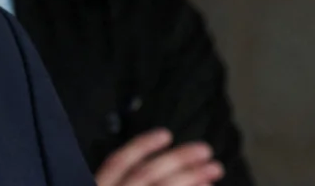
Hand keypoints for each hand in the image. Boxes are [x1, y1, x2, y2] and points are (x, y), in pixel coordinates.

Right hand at [96, 129, 223, 185]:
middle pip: (145, 174)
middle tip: (204, 149)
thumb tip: (153, 161)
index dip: (141, 145)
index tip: (164, 133)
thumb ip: (118, 176)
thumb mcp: (107, 183)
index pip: (118, 161)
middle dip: (177, 159)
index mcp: (100, 185)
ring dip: (191, 177)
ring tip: (214, 168)